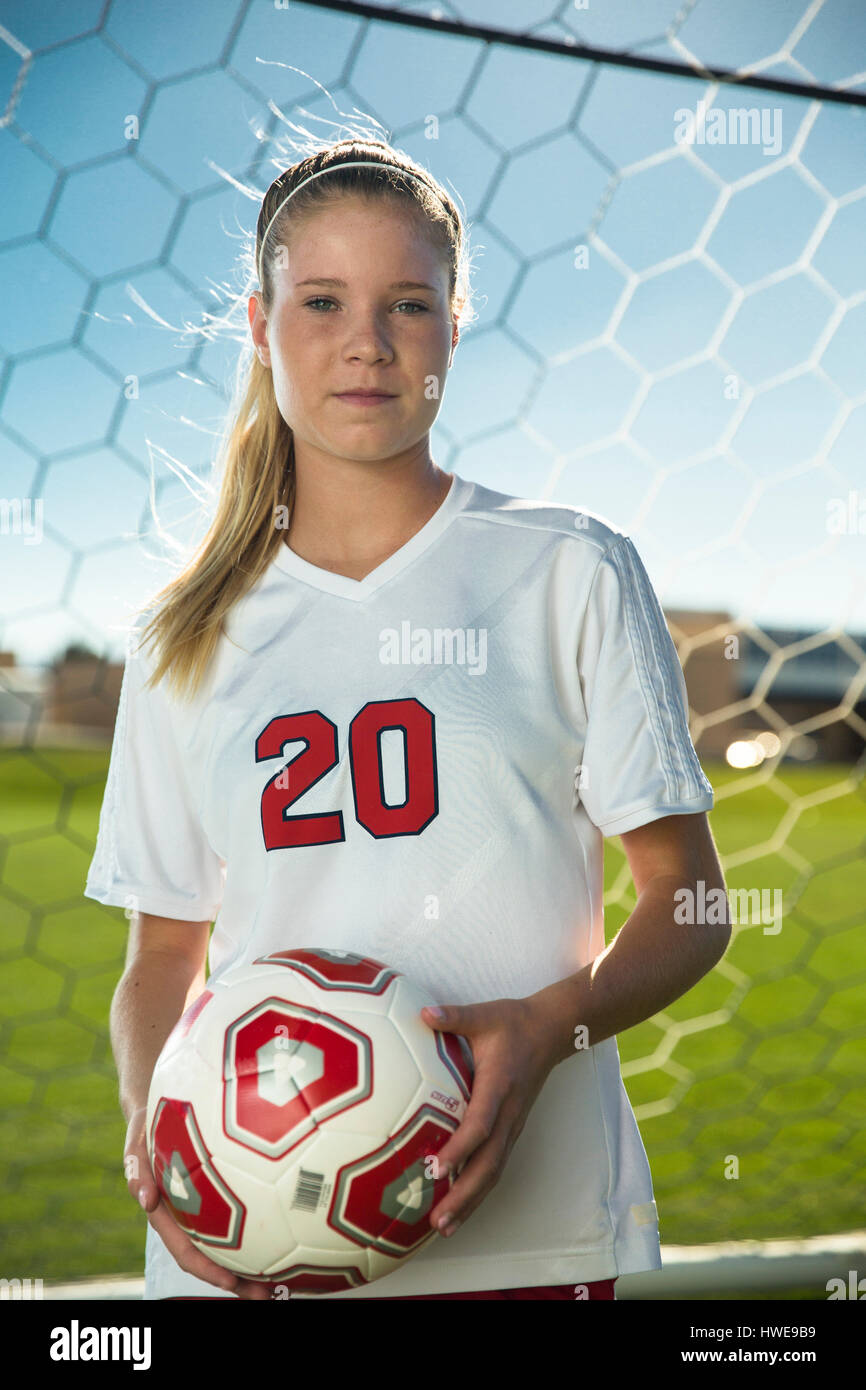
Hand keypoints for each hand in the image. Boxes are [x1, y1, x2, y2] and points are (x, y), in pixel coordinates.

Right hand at [124, 1105, 271, 1299]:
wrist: (165, 1103)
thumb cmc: (151, 1121)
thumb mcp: (138, 1138)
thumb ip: (136, 1168)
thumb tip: (145, 1201)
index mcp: (168, 1215)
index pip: (187, 1251)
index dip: (207, 1271)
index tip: (231, 1283)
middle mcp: (190, 1217)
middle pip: (216, 1258)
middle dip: (239, 1281)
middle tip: (268, 1294)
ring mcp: (209, 1206)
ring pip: (235, 1243)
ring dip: (257, 1264)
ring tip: (288, 1278)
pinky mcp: (226, 1191)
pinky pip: (247, 1214)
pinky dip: (266, 1227)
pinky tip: (293, 1231)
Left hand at [419, 996, 558, 1239]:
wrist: (552, 1031)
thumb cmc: (513, 1022)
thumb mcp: (484, 1014)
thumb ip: (454, 1017)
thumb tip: (422, 1013)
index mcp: (499, 1086)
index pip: (480, 1124)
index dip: (459, 1148)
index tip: (435, 1168)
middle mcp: (509, 1114)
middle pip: (489, 1164)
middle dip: (464, 1195)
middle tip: (437, 1221)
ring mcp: (513, 1126)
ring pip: (493, 1172)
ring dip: (470, 1202)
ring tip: (443, 1227)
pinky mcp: (512, 1130)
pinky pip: (495, 1166)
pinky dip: (477, 1191)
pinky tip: (458, 1207)